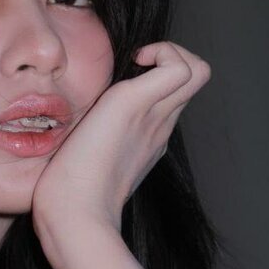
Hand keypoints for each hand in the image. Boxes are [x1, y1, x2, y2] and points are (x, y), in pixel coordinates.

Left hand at [31, 41, 210, 246]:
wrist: (75, 216)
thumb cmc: (70, 197)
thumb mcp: (86, 160)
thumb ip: (91, 142)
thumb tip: (75, 130)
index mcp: (148, 137)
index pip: (173, 96)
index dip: (158, 75)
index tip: (126, 78)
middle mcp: (159, 125)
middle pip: (196, 79)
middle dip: (170, 58)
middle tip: (135, 65)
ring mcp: (154, 115)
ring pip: (198, 70)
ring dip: (171, 53)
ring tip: (137, 62)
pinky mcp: (136, 103)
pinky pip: (178, 66)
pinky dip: (163, 52)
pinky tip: (135, 61)